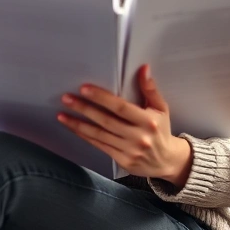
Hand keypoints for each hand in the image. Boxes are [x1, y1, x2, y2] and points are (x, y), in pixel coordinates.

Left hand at [57, 64, 192, 187]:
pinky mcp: (122, 161)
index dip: (101, 98)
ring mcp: (129, 151)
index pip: (120, 107)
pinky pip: (100, 146)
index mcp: (148, 121)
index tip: (84, 88)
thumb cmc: (161, 130)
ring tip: (62, 115)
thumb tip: (143, 68)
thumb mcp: (161, 108)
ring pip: (99, 135)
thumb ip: (150, 89)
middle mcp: (138, 137)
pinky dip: (85, 136)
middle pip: (106, 121)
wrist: (167, 161)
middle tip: (66, 99)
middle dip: (84, 109)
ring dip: (78, 125)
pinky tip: (74, 128)